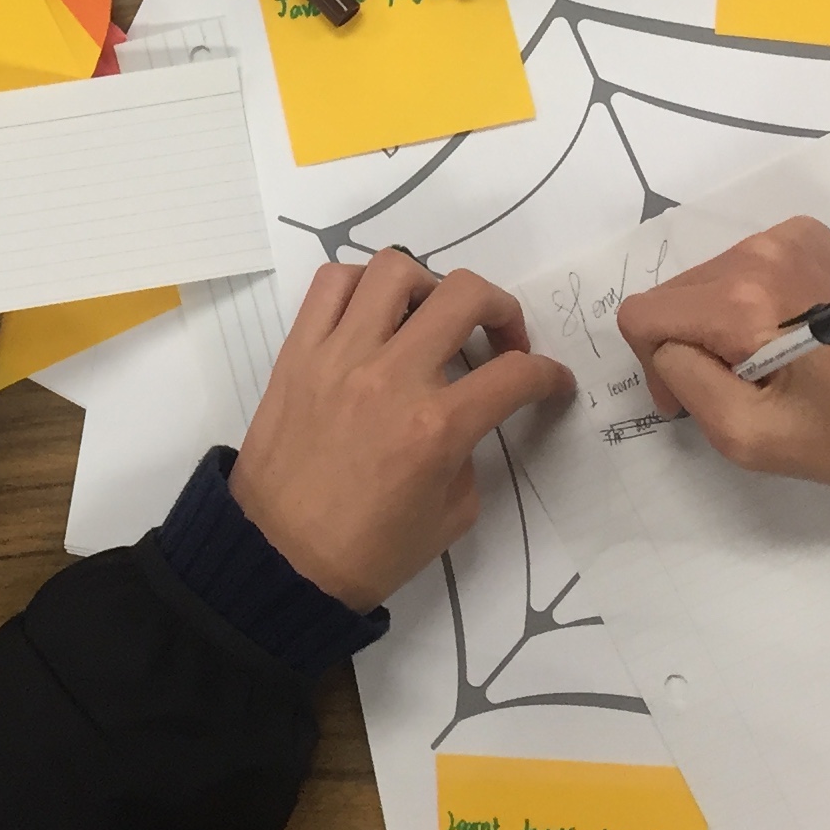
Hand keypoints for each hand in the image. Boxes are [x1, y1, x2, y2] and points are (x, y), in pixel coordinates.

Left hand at [230, 249, 573, 608]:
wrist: (278, 559)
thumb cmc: (369, 551)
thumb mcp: (452, 514)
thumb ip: (469, 451)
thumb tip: (466, 412)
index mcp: (436, 429)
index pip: (515, 375)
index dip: (549, 375)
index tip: (551, 382)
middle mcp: (391, 377)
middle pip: (466, 296)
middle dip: (503, 310)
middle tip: (501, 340)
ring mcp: (339, 356)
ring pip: (395, 269)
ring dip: (430, 286)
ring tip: (431, 319)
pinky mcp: (298, 351)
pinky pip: (331, 283)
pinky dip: (363, 284)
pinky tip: (377, 314)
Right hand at [616, 217, 829, 538]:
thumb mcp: (755, 438)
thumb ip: (688, 386)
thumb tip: (670, 349)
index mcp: (747, 298)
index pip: (644, 313)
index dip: (655, 367)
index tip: (694, 403)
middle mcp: (764, 250)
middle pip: (675, 292)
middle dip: (687, 344)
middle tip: (735, 395)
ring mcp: (792, 235)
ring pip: (708, 279)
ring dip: (718, 325)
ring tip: (770, 369)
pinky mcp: (815, 237)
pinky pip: (745, 265)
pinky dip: (749, 303)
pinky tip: (792, 339)